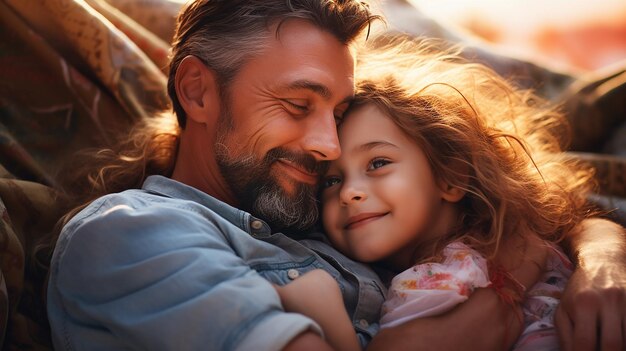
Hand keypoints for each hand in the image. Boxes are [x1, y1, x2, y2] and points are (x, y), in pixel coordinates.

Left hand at [556, 218, 625, 350]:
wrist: (603, 261)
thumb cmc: (578, 290)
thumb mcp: (564, 308)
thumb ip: (565, 335)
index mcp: (583, 303)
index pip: (584, 342)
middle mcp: (608, 302)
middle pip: (614, 344)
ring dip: (620, 348)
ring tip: (609, 347)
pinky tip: (620, 340)